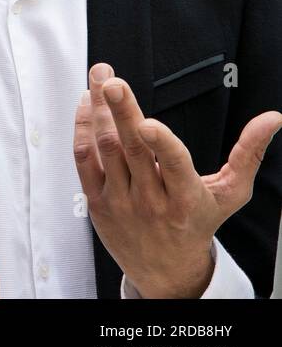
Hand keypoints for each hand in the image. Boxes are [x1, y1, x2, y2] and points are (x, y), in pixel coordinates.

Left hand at [74, 62, 281, 297]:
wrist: (165, 268)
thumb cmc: (198, 222)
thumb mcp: (230, 193)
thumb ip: (248, 153)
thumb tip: (272, 118)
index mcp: (186, 199)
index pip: (174, 167)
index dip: (160, 144)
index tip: (147, 122)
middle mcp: (151, 200)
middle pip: (132, 149)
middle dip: (121, 111)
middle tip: (111, 82)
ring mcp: (121, 200)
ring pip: (106, 148)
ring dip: (99, 110)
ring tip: (100, 78)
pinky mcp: (96, 201)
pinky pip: (84, 160)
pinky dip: (83, 129)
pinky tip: (87, 104)